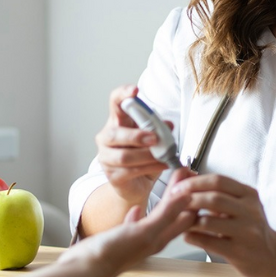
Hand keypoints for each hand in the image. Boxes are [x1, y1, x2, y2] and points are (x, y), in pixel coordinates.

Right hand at [57, 170, 195, 276]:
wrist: (84, 267)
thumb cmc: (111, 254)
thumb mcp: (144, 231)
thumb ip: (166, 215)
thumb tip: (187, 198)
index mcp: (161, 237)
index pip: (186, 214)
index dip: (191, 194)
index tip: (191, 176)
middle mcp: (152, 239)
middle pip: (175, 213)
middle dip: (181, 193)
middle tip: (184, 173)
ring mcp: (138, 238)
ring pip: (159, 216)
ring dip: (167, 199)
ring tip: (169, 183)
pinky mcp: (123, 237)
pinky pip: (137, 223)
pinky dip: (141, 212)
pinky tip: (136, 209)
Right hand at [94, 85, 171, 203]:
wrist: (136, 185)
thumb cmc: (143, 157)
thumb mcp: (155, 139)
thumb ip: (160, 129)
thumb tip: (169, 125)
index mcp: (118, 122)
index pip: (115, 102)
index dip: (123, 94)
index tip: (135, 91)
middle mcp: (107, 137)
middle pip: (115, 133)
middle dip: (136, 135)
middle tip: (155, 138)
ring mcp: (106, 157)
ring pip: (124, 155)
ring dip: (147, 155)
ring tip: (163, 156)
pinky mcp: (112, 175)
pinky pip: (130, 171)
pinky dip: (150, 168)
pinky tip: (163, 165)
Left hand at [176, 174, 275, 276]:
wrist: (272, 255)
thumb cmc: (249, 228)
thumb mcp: (242, 205)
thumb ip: (219, 193)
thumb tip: (187, 178)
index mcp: (249, 195)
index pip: (219, 181)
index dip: (195, 182)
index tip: (178, 186)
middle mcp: (250, 211)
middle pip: (214, 198)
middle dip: (189, 198)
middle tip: (173, 202)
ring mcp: (246, 232)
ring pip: (209, 221)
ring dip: (188, 220)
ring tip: (179, 220)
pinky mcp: (240, 252)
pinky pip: (209, 242)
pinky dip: (194, 237)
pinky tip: (188, 235)